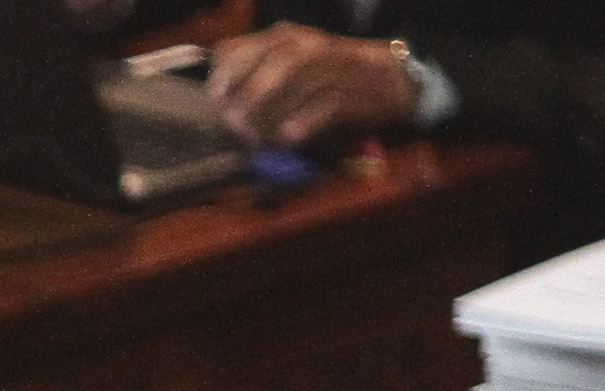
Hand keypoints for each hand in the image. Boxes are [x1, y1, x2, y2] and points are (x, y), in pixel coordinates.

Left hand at [206, 26, 416, 147]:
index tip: (215, 101)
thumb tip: (216, 94)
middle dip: (247, 98)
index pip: (249, 47)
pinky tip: (287, 137)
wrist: (388, 78)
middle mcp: (309, 47)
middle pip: (272, 66)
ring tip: (253, 138)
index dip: (225, 76)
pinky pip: (324, 106)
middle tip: (232, 125)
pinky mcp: (352, 94)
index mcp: (286, 37)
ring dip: (269, 114)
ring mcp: (333, 68)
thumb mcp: (290, 62)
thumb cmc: (327, 74)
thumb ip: (253, 69)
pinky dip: (303, 122)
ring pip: (296, 84)